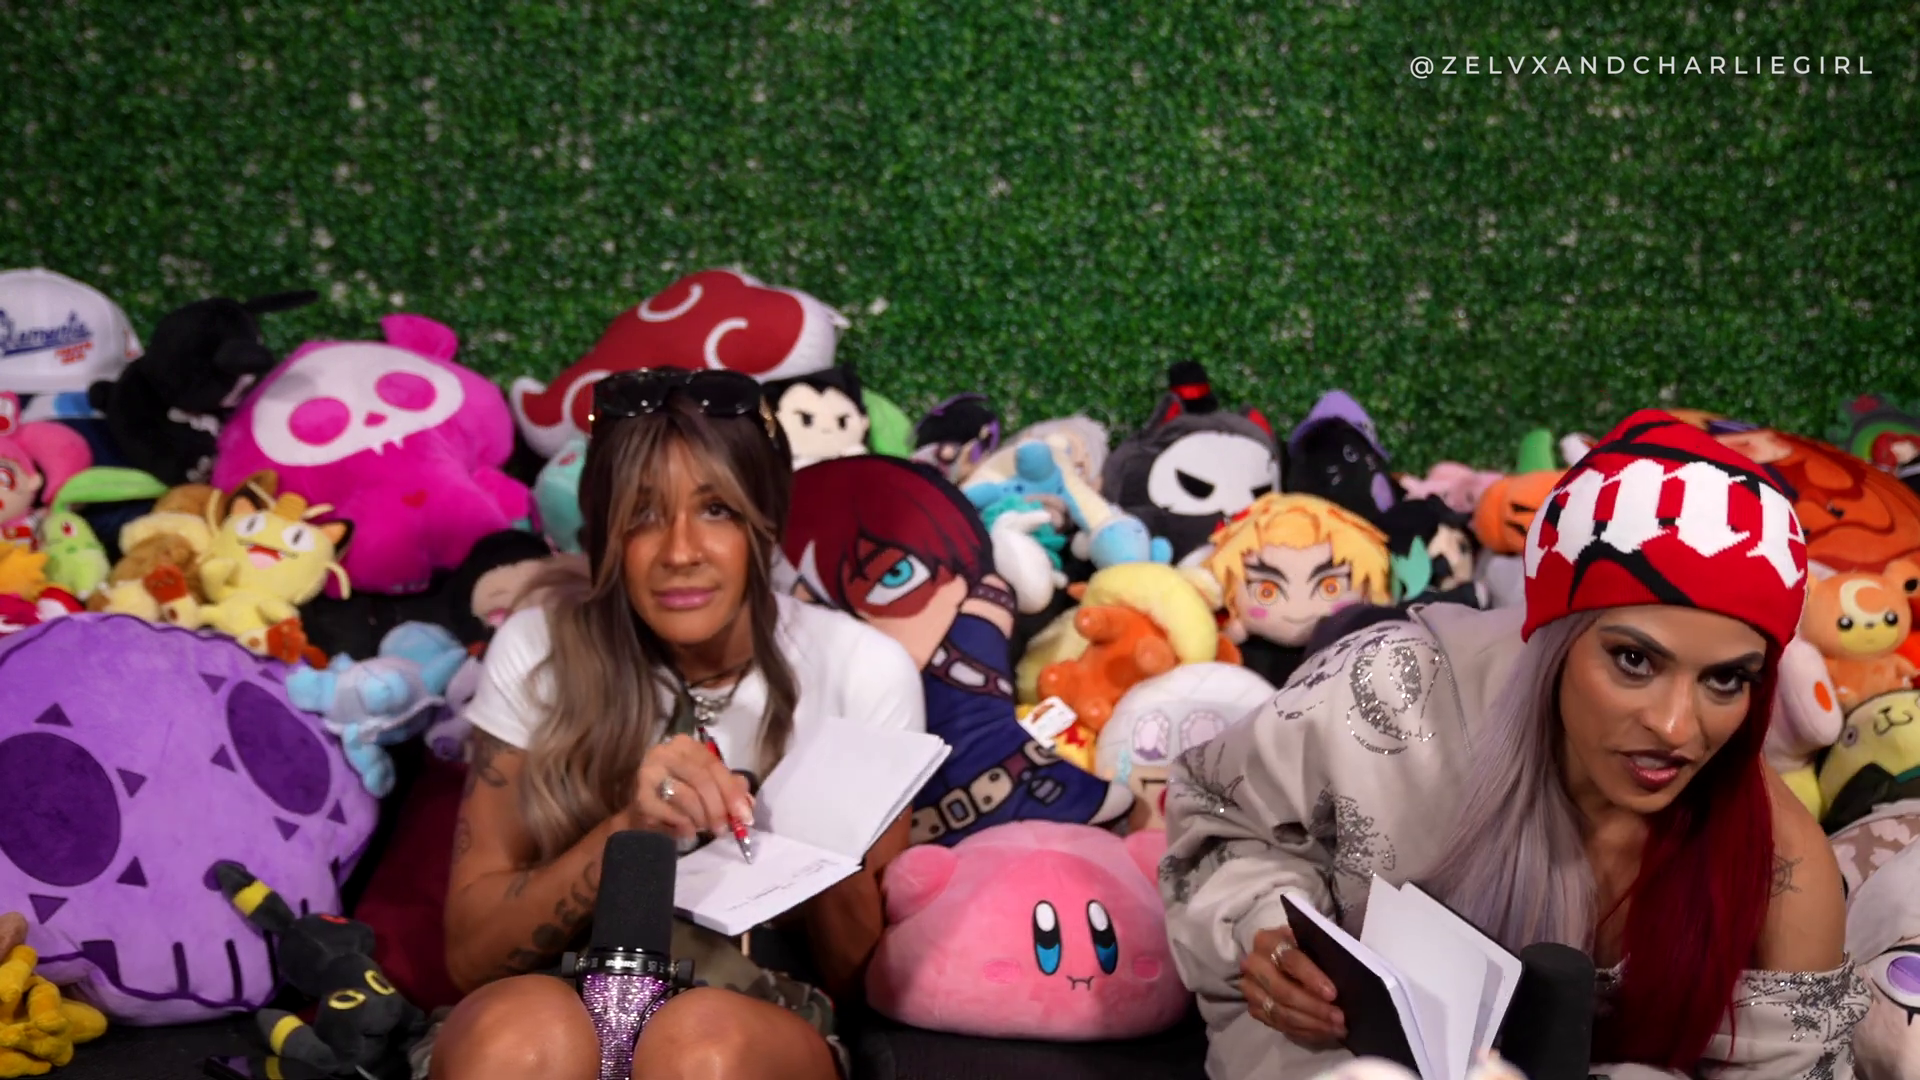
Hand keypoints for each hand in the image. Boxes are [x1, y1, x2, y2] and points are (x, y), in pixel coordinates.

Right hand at [631, 735, 753, 841]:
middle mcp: (664, 753)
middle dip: (719, 808)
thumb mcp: (706, 788)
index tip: (745, 816)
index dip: (732, 792)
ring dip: (702, 818)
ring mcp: (649, 773)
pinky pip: (672, 813)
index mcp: (685, 745)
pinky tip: (687, 831)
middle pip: (702, 779)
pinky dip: (685, 826)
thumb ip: (729, 789)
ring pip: (687, 797)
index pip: (713, 765)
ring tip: (704, 828)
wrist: (643, 813)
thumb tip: (748, 803)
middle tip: (724, 829)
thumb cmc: (677, 796)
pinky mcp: (640, 797)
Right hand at [1241, 926, 1345, 1045]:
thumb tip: (1344, 976)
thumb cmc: (1302, 947)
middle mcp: (1253, 964)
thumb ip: (1322, 954)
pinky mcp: (1254, 1008)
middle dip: (1314, 1007)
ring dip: (1311, 1023)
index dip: (1311, 977)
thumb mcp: (1310, 942)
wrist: (1280, 958)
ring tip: (1336, 1028)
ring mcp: (1250, 989)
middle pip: (1282, 990)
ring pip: (1280, 1012)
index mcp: (1268, 941)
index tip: (1332, 994)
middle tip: (1339, 1017)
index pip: (1290, 959)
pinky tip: (1323, 1032)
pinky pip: (1279, 1025)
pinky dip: (1304, 1031)